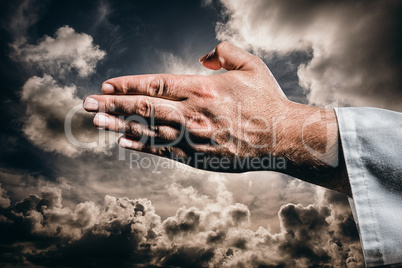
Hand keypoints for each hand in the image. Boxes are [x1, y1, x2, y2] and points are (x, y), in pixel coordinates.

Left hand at [84, 42, 350, 195]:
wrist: (282, 138)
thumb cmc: (267, 100)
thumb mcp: (251, 65)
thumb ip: (224, 51)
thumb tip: (202, 55)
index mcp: (203, 88)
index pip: (156, 84)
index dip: (129, 85)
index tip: (107, 86)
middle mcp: (192, 112)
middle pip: (144, 107)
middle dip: (112, 106)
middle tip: (86, 105)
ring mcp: (193, 136)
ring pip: (148, 130)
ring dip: (119, 127)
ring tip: (96, 124)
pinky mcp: (198, 156)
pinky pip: (164, 150)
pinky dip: (142, 146)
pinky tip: (125, 143)